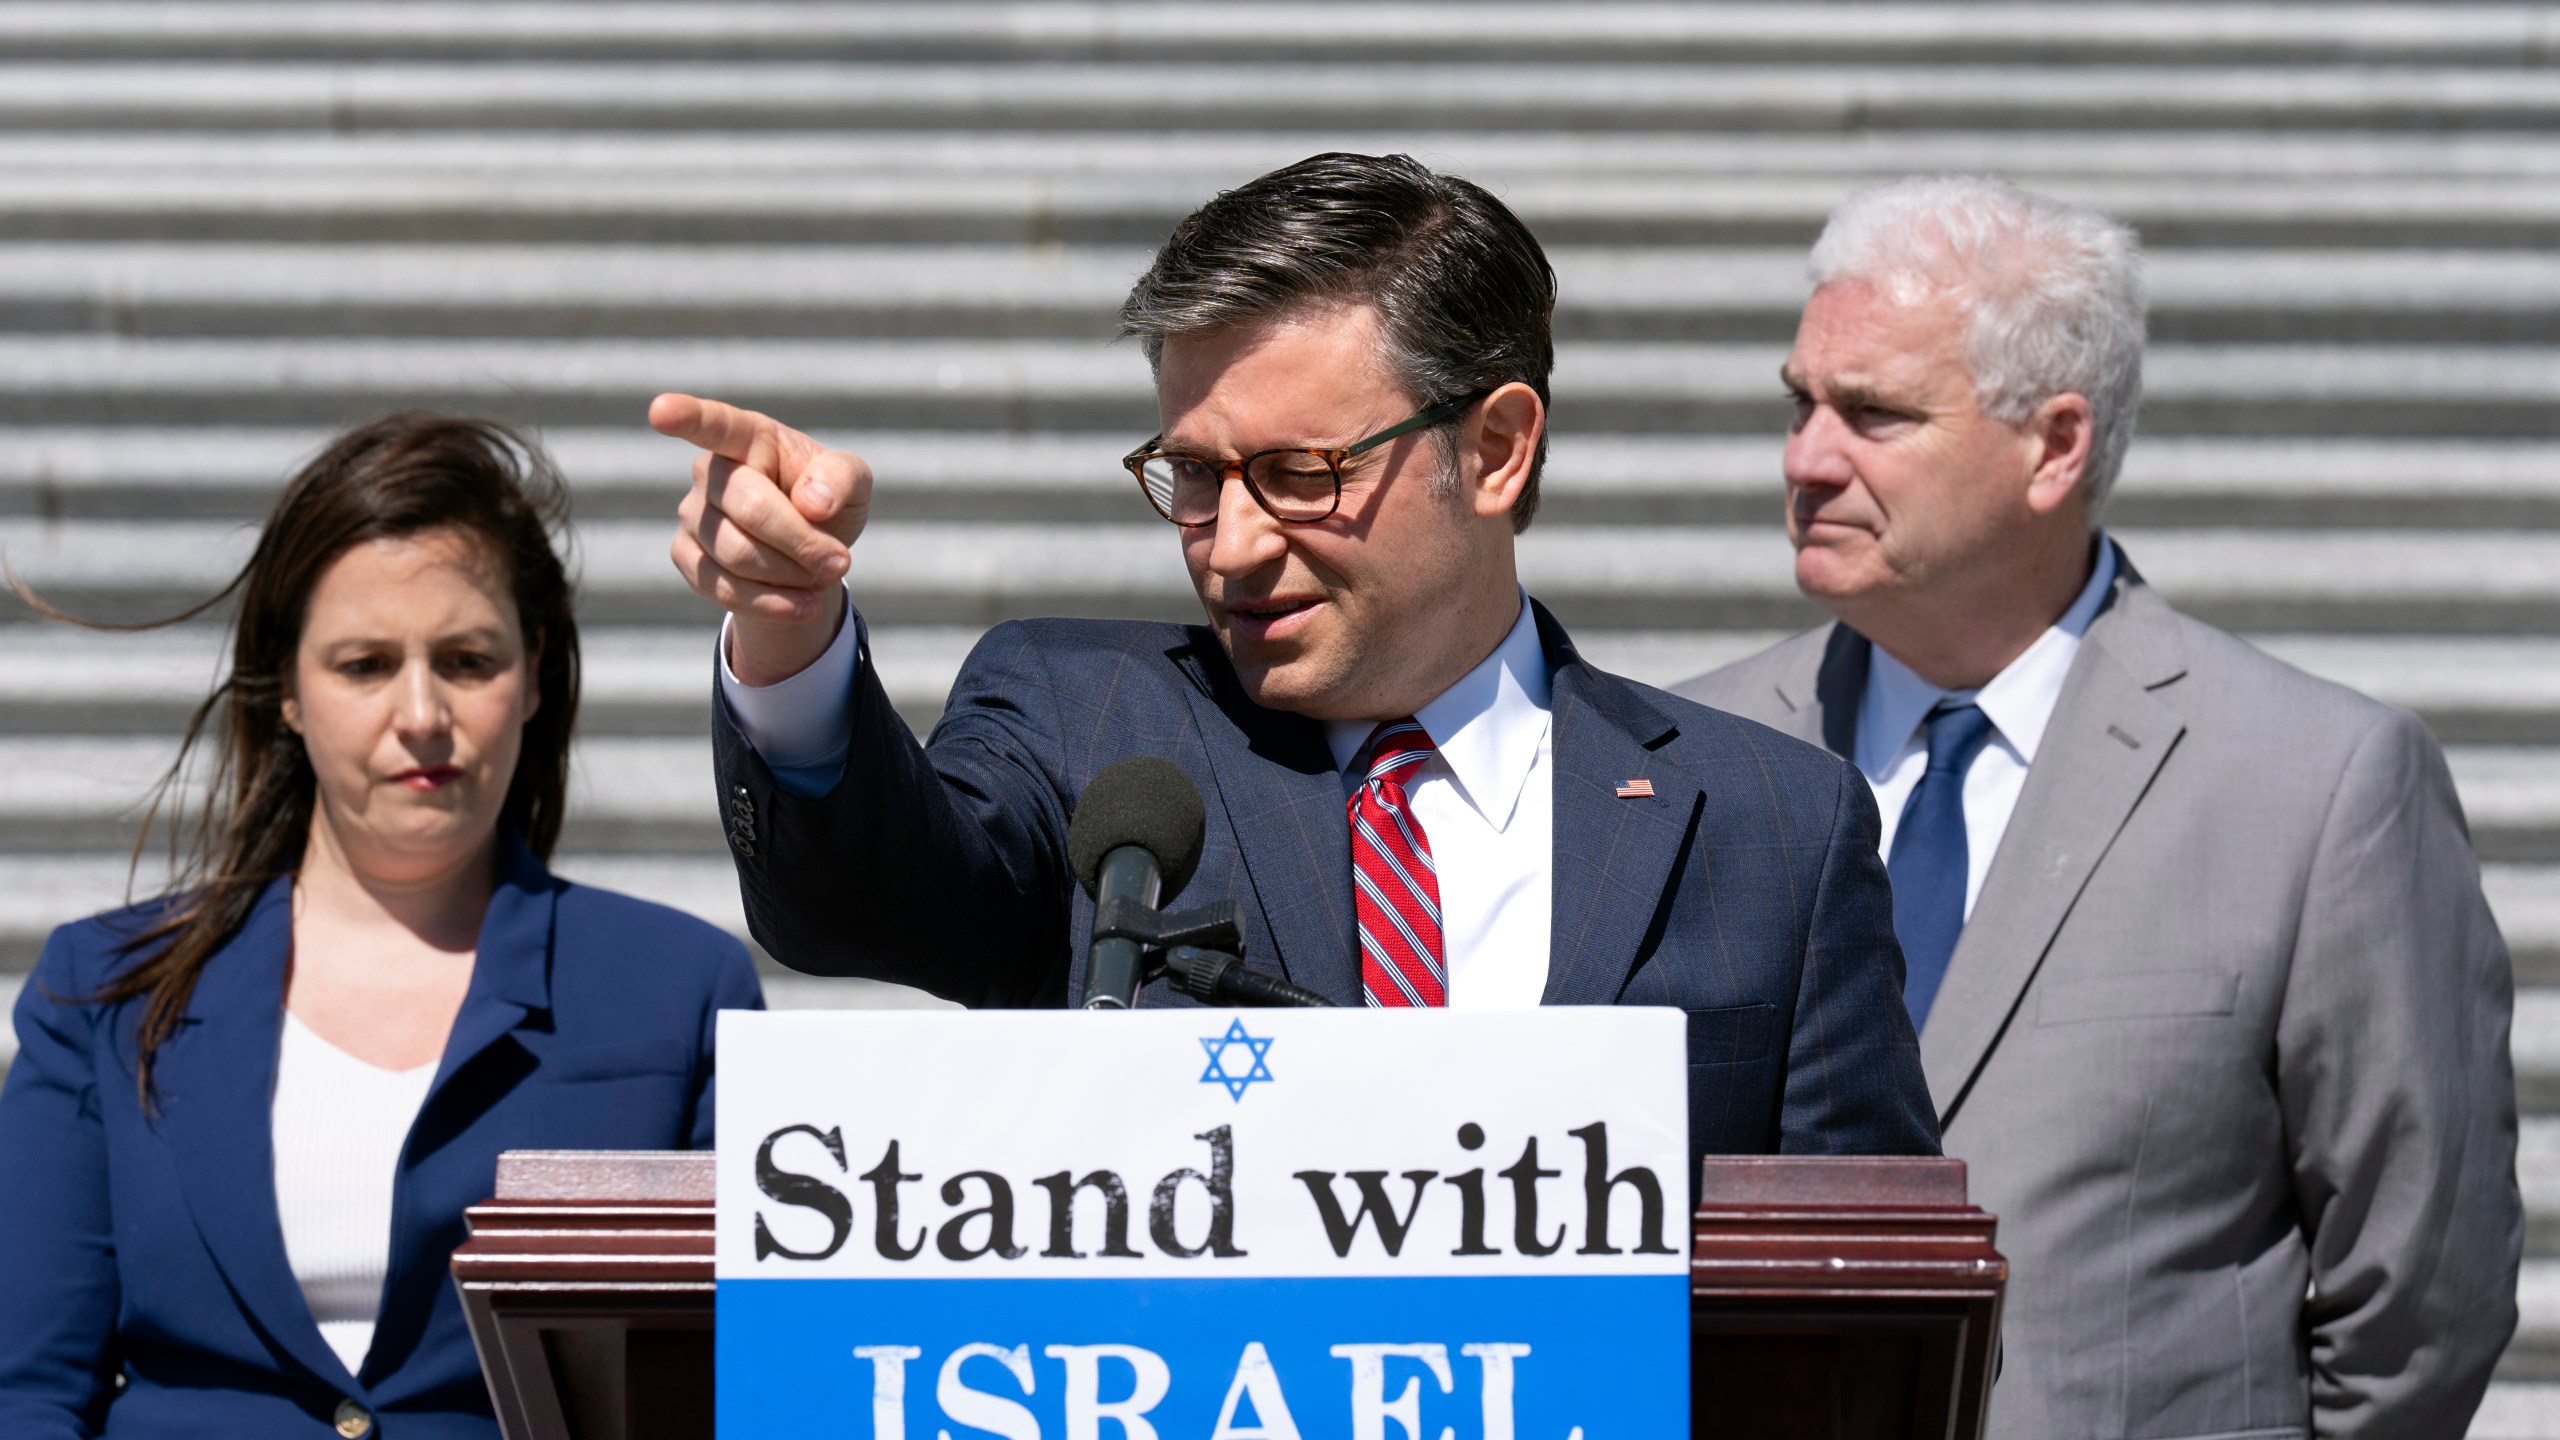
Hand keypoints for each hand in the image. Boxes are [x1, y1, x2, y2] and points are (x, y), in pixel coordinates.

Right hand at [653, 393, 871, 686]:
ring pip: (738, 555)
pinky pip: (722, 589)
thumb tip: (813, 503)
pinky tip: (802, 605)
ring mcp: (691, 515)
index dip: (686, 416)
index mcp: (748, 437)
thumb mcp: (852, 482)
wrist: (807, 551)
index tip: (660, 410)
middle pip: (751, 510)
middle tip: (841, 561)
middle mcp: (709, 472)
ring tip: (822, 575)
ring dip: (792, 575)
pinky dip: (771, 603)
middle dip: (803, 542)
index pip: (714, 424)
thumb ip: (841, 478)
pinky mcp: (686, 557)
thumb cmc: (827, 500)